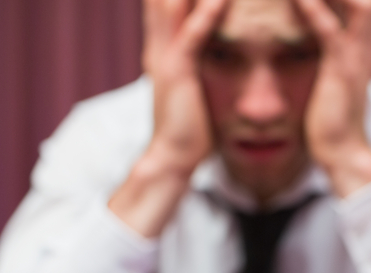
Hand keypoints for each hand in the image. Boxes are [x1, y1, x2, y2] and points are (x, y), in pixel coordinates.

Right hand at [143, 0, 228, 172]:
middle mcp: (160, 45)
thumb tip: (210, 47)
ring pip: (176, 4)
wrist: (171, 160)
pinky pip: (194, 36)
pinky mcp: (179, 74)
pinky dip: (208, 12)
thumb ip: (197, 59)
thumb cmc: (189, 128)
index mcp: (163, 46)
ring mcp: (167, 57)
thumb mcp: (192, 85)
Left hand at [295, 0, 370, 196]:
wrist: (342, 152)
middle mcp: (364, 37)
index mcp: (361, 33)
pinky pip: (329, 33)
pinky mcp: (340, 72)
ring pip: (354, 2)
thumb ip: (328, 34)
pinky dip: (314, 10)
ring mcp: (355, 53)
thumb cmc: (331, 110)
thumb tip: (314, 12)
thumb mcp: (331, 64)